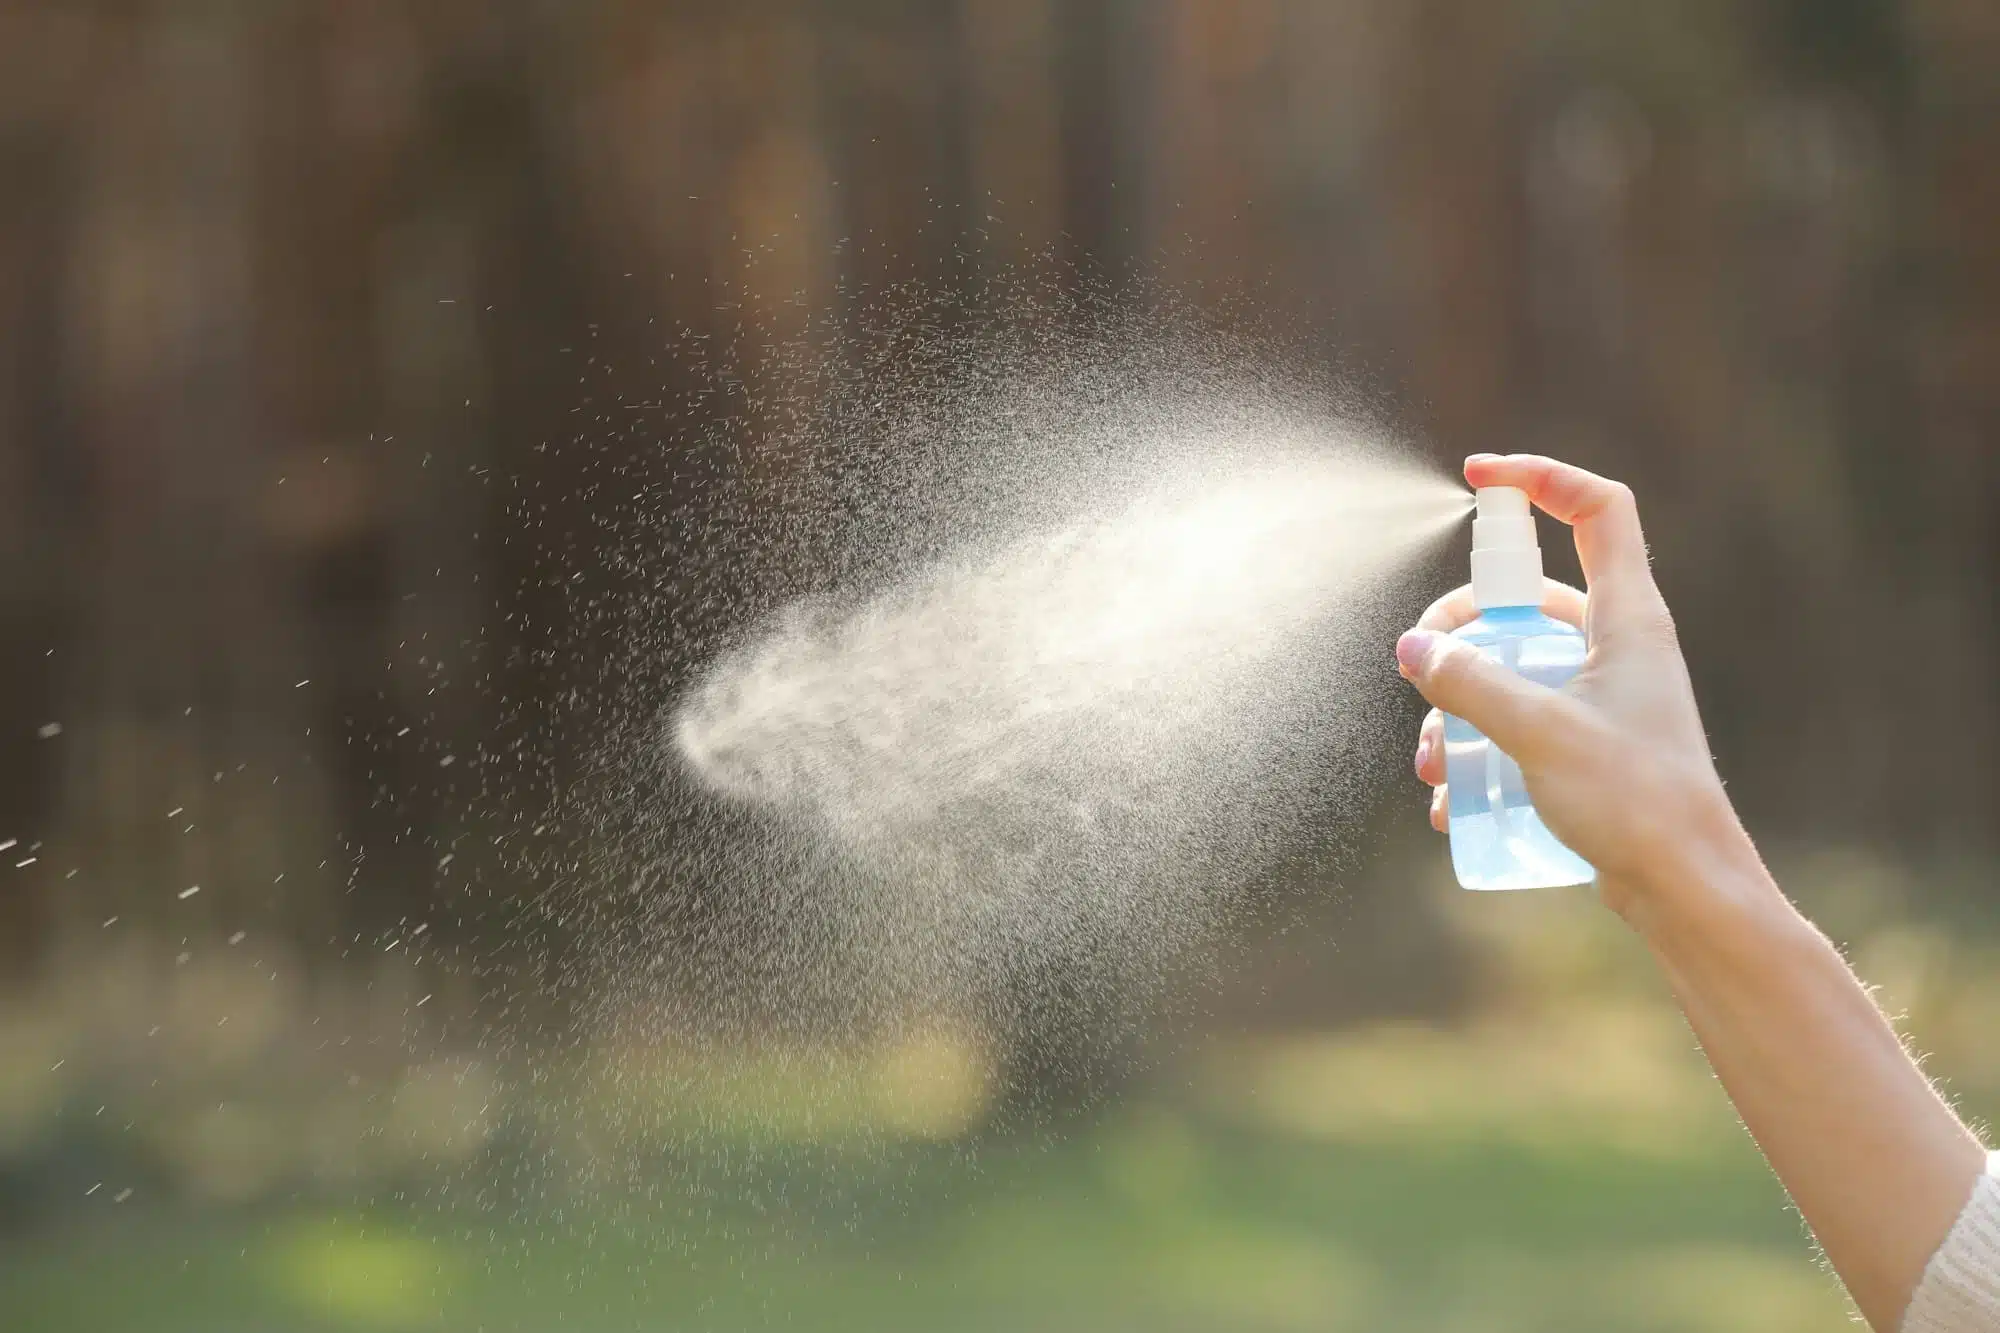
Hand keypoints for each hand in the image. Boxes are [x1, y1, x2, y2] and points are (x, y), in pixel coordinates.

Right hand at [1398, 454, 1749, 923]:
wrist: (1685, 889)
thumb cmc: (1634, 801)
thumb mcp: (1539, 733)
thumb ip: (1471, 686)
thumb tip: (1413, 651)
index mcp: (1629, 619)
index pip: (1597, 510)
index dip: (1542, 479)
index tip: (1479, 478)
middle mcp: (1618, 647)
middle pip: (1525, 599)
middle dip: (1461, 628)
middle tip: (1421, 665)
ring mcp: (1602, 698)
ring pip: (1513, 669)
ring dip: (1459, 705)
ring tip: (1430, 761)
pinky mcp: (1587, 747)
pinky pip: (1519, 723)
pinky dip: (1477, 750)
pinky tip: (1452, 802)